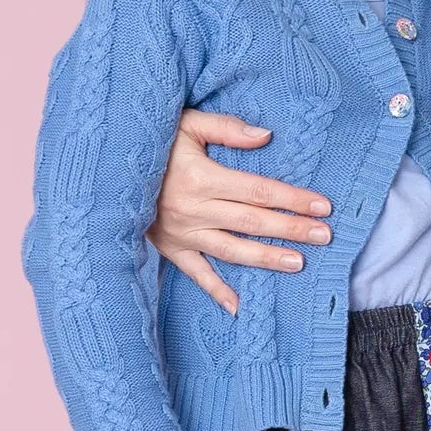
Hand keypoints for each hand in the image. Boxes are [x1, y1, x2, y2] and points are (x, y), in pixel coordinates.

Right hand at [147, 110, 333, 314]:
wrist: (105, 167)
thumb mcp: (185, 123)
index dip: (291, 198)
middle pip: (252, 222)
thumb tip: (264, 135)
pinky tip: (239, 307)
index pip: (257, 191)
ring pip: (231, 250)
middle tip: (324, 235)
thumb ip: (225, 128)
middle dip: (290, 229)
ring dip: (266, 259)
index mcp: (201, 178)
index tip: (322, 205)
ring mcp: (182, 233)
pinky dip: (217, 291)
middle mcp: (193, 210)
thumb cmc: (153, 140)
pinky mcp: (170, 249)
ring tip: (298, 264)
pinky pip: (196, 274)